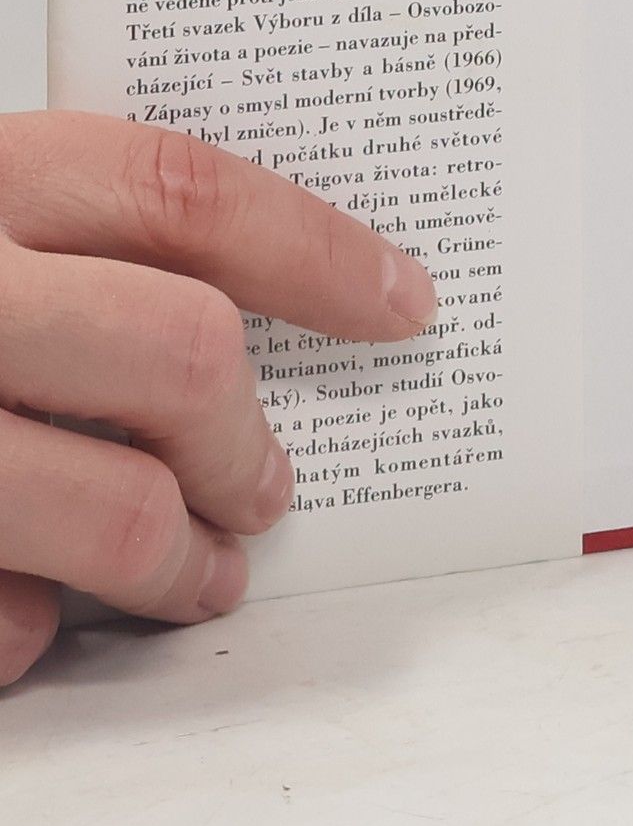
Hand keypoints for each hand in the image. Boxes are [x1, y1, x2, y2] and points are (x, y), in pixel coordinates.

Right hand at [0, 112, 435, 689]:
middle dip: (248, 440)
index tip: (402, 302)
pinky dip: (25, 631)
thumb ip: (74, 239)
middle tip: (269, 484)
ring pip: (106, 509)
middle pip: (181, 355)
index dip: (322, 251)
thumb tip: (259, 306)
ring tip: (196, 574)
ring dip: (176, 562)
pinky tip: (29, 613)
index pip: (189, 194)